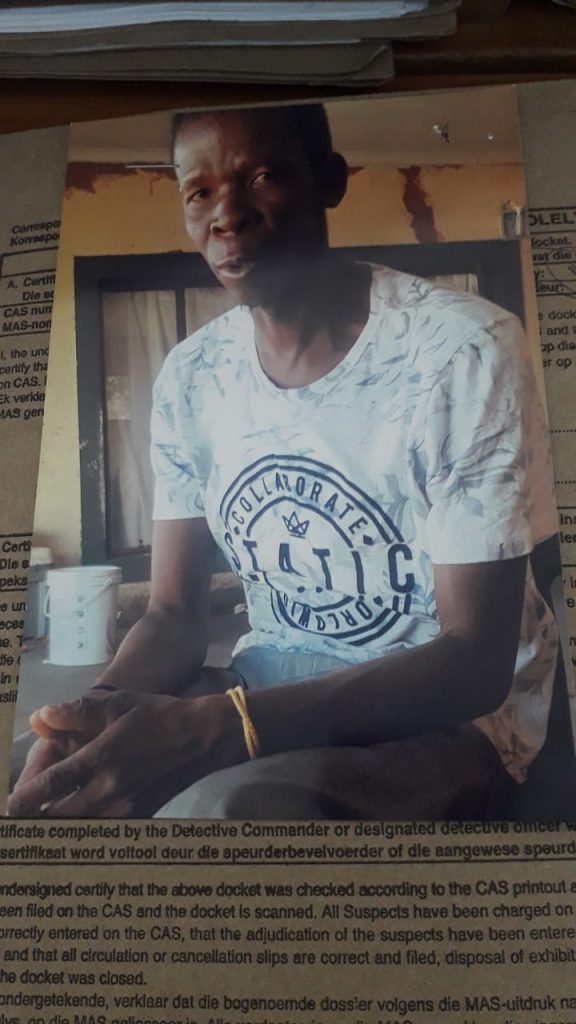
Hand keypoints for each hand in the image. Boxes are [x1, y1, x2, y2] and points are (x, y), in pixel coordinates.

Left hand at [6, 689, 244, 817]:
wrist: (203, 737)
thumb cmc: (157, 715)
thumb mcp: (118, 704)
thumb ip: (77, 712)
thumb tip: (40, 717)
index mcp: (102, 758)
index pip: (50, 786)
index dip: (23, 800)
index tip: (9, 807)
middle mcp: (110, 790)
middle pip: (58, 819)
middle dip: (36, 821)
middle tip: (22, 820)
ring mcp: (126, 809)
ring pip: (79, 833)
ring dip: (59, 831)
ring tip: (42, 828)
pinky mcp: (139, 818)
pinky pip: (103, 836)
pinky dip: (85, 838)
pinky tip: (77, 831)